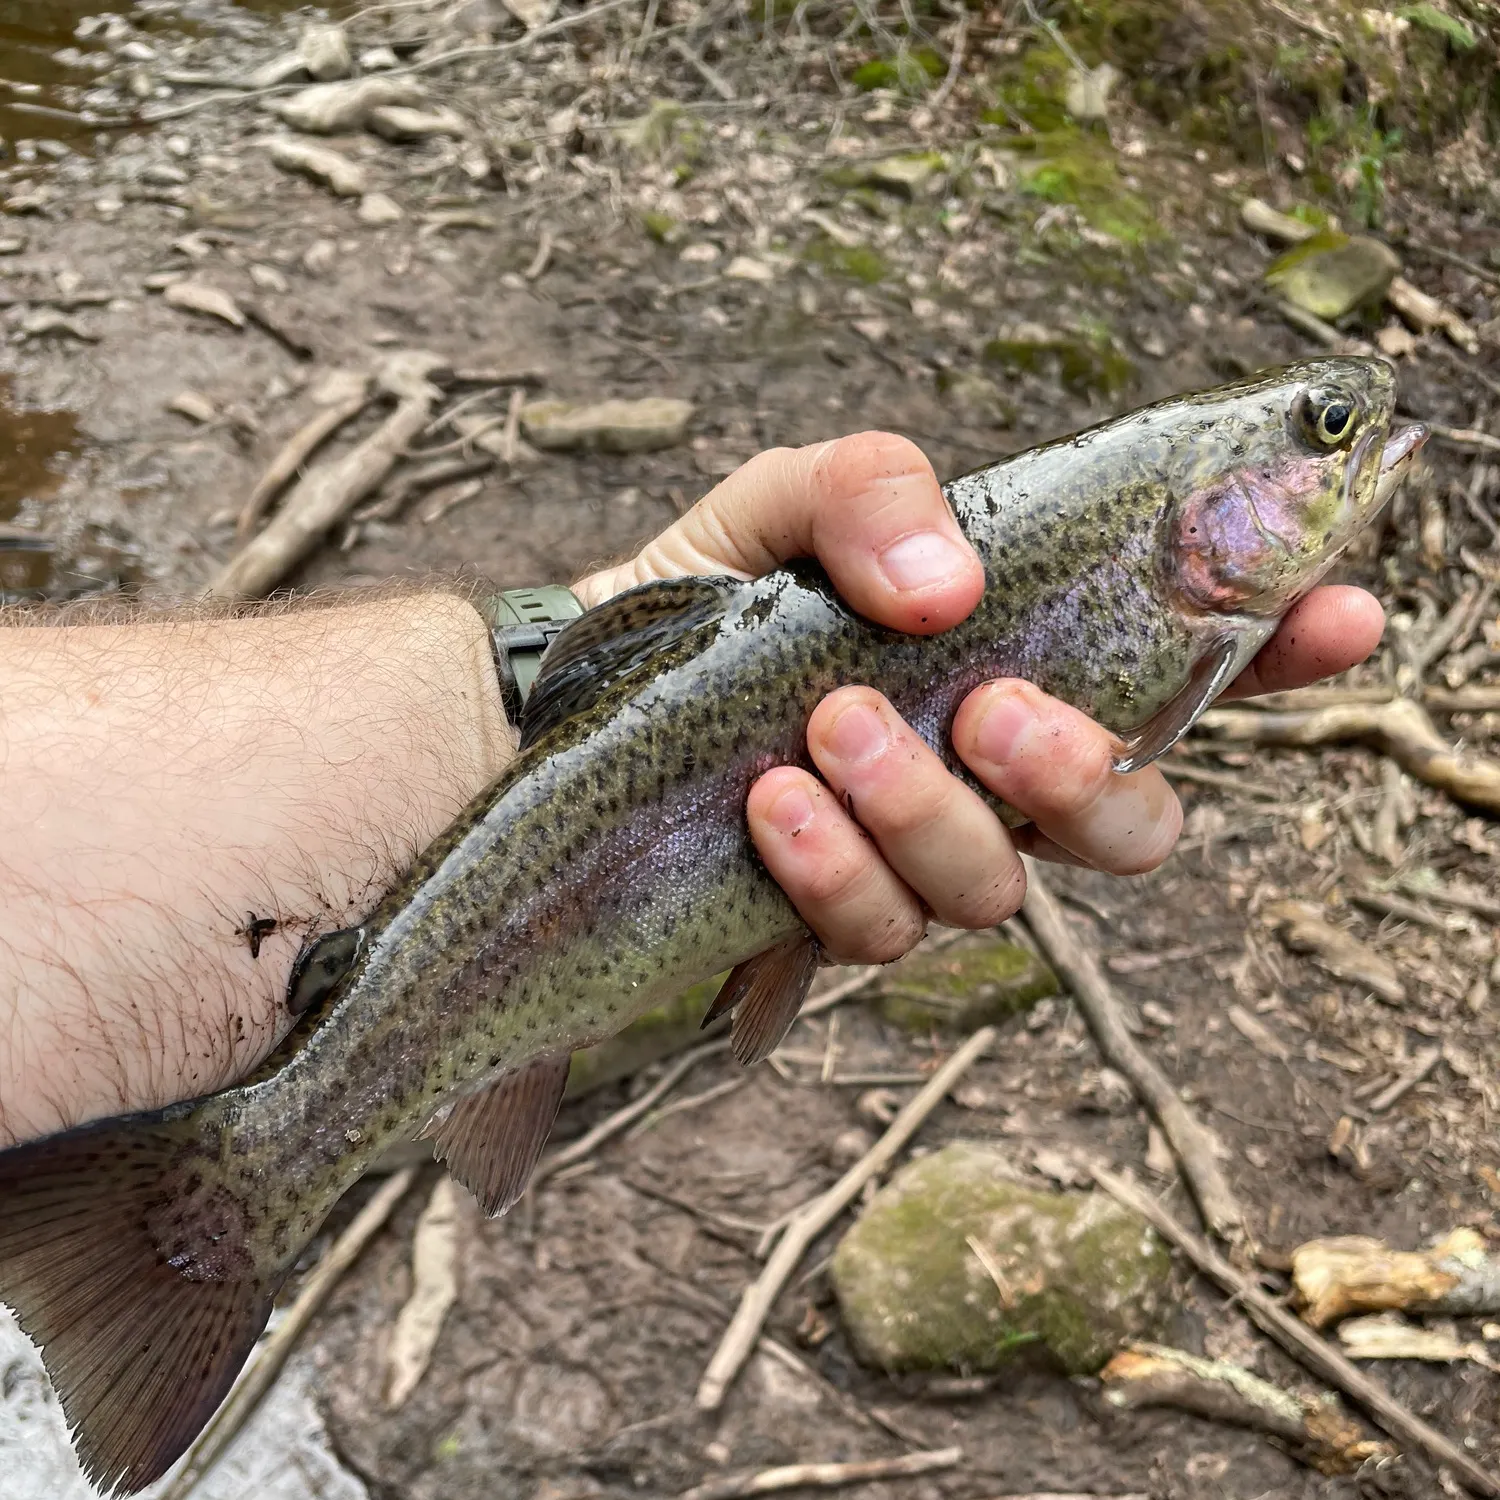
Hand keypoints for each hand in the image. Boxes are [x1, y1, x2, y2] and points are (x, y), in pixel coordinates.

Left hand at [576, 433, 1383, 962]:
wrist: (548, 707)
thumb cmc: (686, 607)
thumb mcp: (770, 506)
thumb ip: (867, 490)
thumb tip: (953, 584)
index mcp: (1004, 664)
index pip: (1175, 673)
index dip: (1271, 654)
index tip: (1335, 612)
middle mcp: (982, 779)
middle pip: (1127, 825)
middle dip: (1085, 777)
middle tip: (996, 709)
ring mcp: (911, 863)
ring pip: (1000, 890)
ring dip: (931, 812)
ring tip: (834, 729)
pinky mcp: (826, 929)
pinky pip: (878, 934)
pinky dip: (837, 868)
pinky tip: (772, 805)